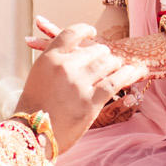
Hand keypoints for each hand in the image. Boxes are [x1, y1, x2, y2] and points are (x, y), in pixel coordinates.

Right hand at [15, 16, 146, 155]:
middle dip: (103, 55)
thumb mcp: (37, 76)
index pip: (71, 34)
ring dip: (116, 64)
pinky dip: (127, 75)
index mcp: (48, 58)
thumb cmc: (33, 108)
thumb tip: (70, 53)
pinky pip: (115, 82)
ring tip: (119, 67)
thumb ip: (53, 62)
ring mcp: (78, 84)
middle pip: (95, 50)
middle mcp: (64, 67)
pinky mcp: (91, 101)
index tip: (93, 32)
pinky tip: (134, 72)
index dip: (85, 30)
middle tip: (107, 60)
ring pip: (107, 63)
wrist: (32, 134)